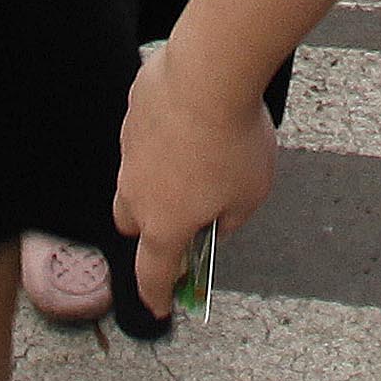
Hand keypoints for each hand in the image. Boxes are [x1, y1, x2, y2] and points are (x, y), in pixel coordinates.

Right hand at [114, 35, 278, 315]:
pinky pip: (145, 135)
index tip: (160, 307)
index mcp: (165, 224)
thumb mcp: (250, 194)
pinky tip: (194, 121)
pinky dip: (163, 138)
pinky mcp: (133, 113)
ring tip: (199, 159)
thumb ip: (230, 219)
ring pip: (135, 177)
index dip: (156, 295)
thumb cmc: (233, 139)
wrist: (208, 73)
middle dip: (152, 229)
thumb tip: (217, 221)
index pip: (152, 274)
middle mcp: (136, 192)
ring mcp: (129, 150)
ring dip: (158, 180)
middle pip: (132, 224)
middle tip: (183, 219)